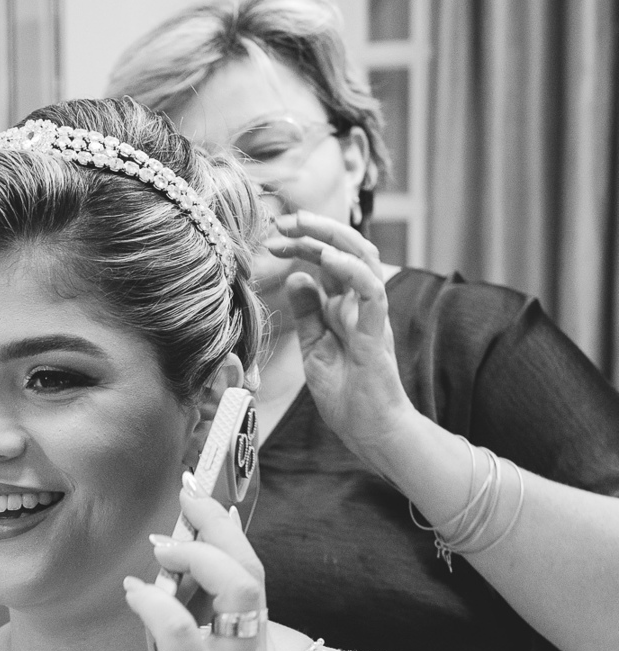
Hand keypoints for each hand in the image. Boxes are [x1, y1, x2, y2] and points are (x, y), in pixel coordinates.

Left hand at [123, 483, 286, 650]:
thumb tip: (169, 598)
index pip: (254, 585)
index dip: (229, 539)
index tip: (202, 508)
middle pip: (255, 572)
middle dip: (220, 525)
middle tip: (186, 498)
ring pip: (238, 589)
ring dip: (198, 553)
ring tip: (162, 545)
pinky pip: (184, 634)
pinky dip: (159, 603)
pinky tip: (136, 594)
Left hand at [269, 213, 415, 469]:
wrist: (369, 430)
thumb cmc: (346, 393)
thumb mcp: (314, 347)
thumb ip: (307, 312)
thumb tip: (295, 274)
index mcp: (344, 306)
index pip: (326, 261)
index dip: (301, 244)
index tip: (273, 238)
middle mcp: (361, 304)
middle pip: (347, 249)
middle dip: (316, 229)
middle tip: (284, 220)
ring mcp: (371, 315)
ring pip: (364, 260)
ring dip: (335, 238)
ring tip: (305, 227)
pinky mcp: (377, 333)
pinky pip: (371, 292)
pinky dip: (351, 270)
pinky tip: (328, 257)